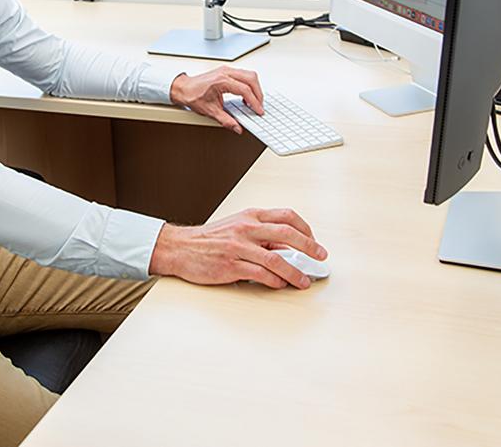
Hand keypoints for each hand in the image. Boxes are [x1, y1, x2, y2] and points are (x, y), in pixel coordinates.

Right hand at [148, 208, 327, 289]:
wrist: (180, 248)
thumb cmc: (210, 239)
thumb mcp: (237, 227)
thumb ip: (262, 234)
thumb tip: (288, 247)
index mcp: (250, 216)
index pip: (286, 216)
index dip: (305, 229)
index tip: (315, 241)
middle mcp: (246, 228)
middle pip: (287, 234)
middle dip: (309, 247)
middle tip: (320, 257)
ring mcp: (238, 247)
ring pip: (275, 259)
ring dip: (294, 272)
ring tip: (303, 281)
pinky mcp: (230, 266)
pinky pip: (259, 274)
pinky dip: (274, 281)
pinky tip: (280, 285)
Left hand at [169, 66, 262, 132]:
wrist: (184, 88)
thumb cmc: (193, 95)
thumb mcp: (210, 111)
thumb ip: (226, 121)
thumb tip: (237, 127)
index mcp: (221, 81)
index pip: (245, 90)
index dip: (254, 101)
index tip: (258, 110)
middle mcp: (225, 72)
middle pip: (251, 79)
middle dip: (258, 94)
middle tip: (259, 106)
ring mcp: (226, 70)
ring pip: (249, 74)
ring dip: (255, 88)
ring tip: (254, 102)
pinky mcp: (226, 71)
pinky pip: (244, 74)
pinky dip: (249, 84)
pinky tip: (247, 95)